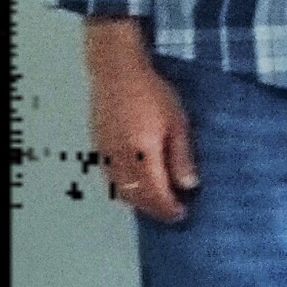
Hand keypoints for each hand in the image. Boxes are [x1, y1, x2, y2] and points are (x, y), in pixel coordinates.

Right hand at [84, 32, 196, 223]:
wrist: (117, 72)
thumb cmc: (151, 92)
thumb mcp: (177, 123)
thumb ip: (181, 156)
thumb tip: (188, 185)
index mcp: (141, 152)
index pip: (155, 192)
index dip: (168, 207)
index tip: (182, 214)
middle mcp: (120, 158)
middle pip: (136, 196)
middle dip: (154, 209)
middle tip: (172, 214)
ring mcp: (106, 153)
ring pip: (121, 189)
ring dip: (139, 202)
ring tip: (158, 204)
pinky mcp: (98, 146)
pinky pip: (111, 177)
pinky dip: (125, 188)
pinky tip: (138, 187)